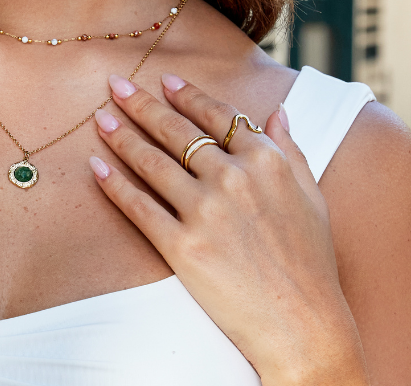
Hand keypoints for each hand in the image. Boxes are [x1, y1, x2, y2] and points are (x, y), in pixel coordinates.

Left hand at [90, 74, 370, 385]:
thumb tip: (278, 112)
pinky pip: (139, 207)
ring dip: (121, 135)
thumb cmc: (312, 265)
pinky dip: (114, 185)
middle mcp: (233, 178)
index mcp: (266, 161)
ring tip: (101, 118)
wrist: (305, 328)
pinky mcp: (182, 247)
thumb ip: (291, 149)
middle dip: (143, 104)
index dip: (188, 95)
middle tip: (117, 84)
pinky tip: (97, 166)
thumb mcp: (314, 197)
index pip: (217, 115)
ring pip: (152, 162)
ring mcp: (205, 211)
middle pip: (176, 131)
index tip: (167, 81)